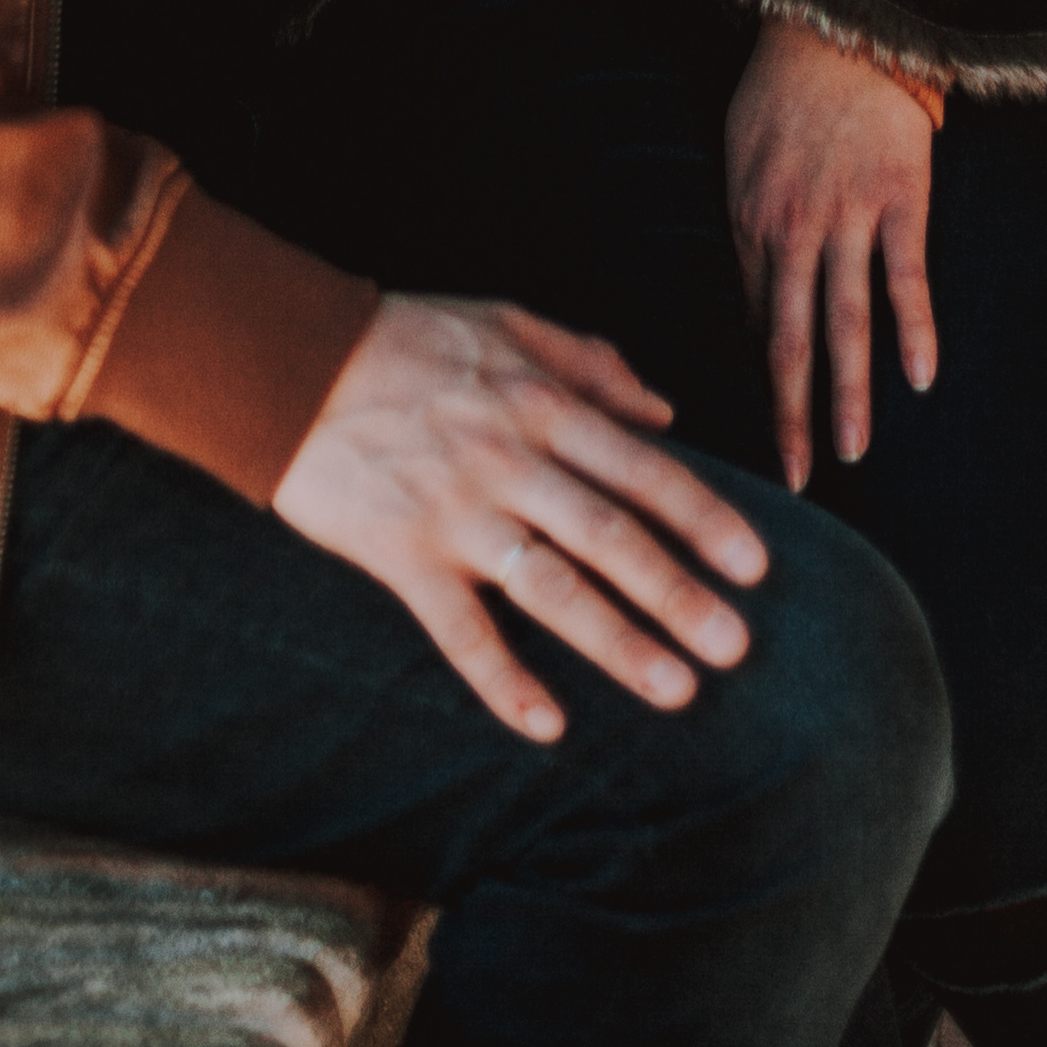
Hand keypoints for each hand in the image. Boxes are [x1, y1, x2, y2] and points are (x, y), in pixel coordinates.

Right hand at [269, 290, 766, 745]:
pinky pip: (460, 630)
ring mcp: (457, 514)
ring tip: (676, 689)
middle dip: (678, 593)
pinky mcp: (403, 557)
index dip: (702, 518)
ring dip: (618, 641)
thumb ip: (592, 362)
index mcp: (541, 404)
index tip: (754, 565)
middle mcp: (510, 462)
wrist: (292, 360)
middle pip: (610, 537)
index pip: (641, 469)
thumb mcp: (506, 322)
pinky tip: (547, 724)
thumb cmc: (406, 339)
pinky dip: (502, 680)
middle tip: (736, 645)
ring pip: (552, 588)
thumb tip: (665, 410)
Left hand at [725, 18, 938, 491]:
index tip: (763, 443)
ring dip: (849, 391)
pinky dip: (914, 327)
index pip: (752, 325)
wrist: (836, 26)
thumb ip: (750, 234)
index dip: (758, 387)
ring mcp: (848, 215)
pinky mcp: (900, 197)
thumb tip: (753, 306)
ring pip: (845, 320)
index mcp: (750, 223)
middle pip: (788, 338)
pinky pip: (906, 274)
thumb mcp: (740, 158)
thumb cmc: (782, 92)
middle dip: (791, 415)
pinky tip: (921, 377)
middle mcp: (793, 229)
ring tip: (850, 450)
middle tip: (796, 481)